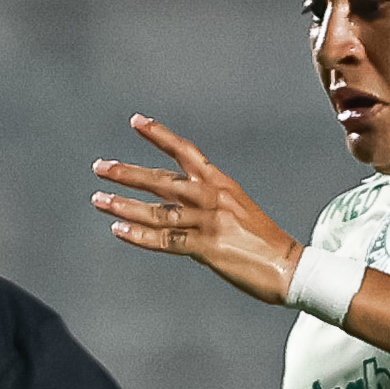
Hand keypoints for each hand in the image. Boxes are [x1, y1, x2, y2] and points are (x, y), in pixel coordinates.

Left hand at [91, 116, 300, 304]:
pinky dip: (140, 235)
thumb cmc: (265, 242)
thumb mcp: (238, 210)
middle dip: (129, 173)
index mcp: (222, 184)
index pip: (186, 151)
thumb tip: (179, 208)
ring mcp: (210, 222)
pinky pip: (167, 240)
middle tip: (100, 167)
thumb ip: (208, 204)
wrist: (290, 266)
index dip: (159, 135)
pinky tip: (118, 230)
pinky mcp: (208, 247)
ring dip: (125, 204)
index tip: (136, 121)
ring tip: (98, 200)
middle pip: (163, 179)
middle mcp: (213, 197)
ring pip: (159, 210)